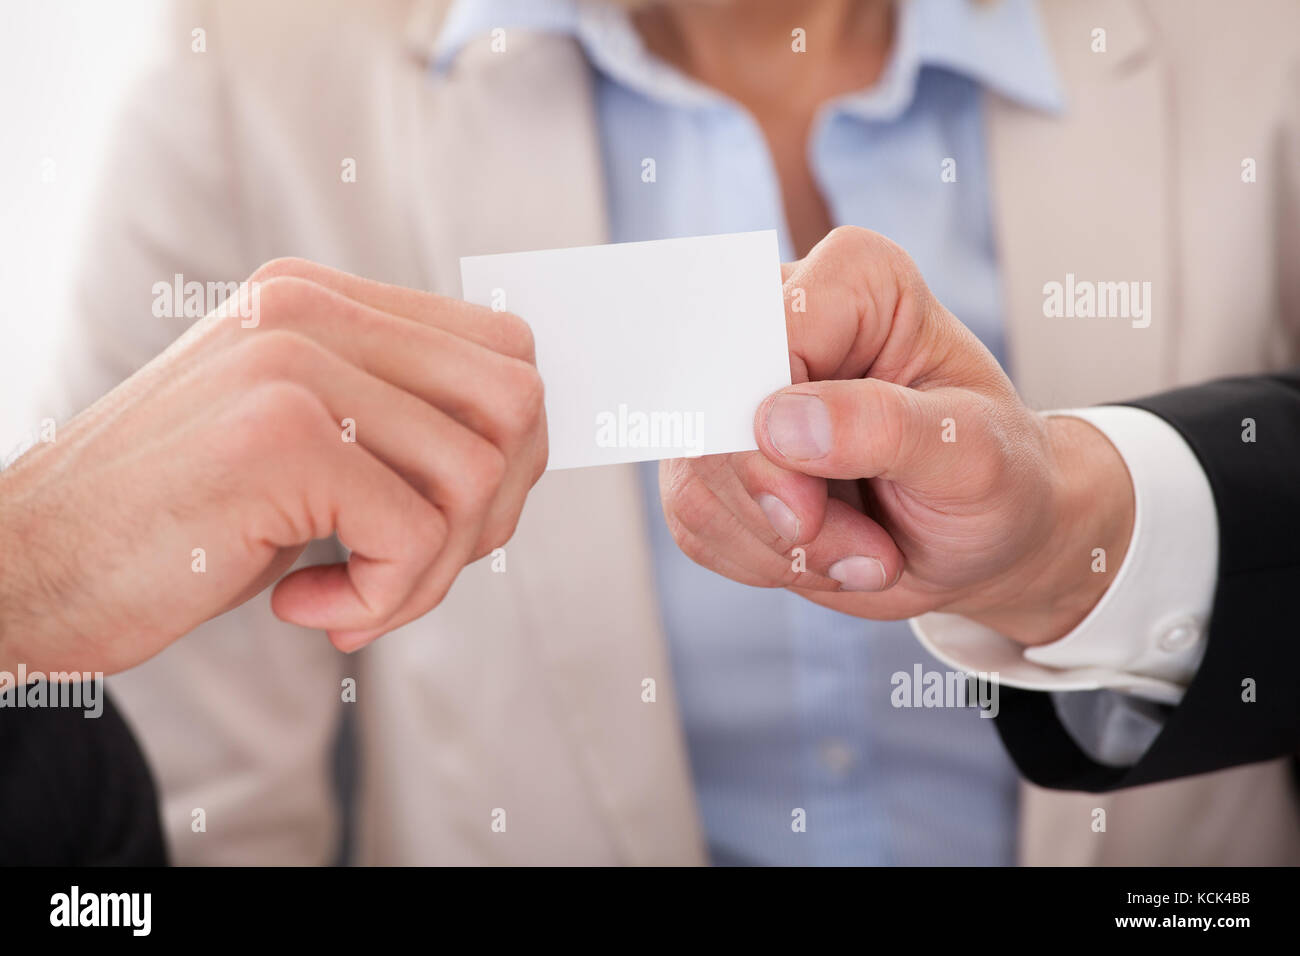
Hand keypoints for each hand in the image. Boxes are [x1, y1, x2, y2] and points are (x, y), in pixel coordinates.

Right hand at [0, 258, 546, 672]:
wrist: (27, 569)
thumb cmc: (177, 523)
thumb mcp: (297, 444)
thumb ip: (393, 420)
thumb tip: (524, 447)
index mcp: (322, 299)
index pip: (503, 349)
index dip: (511, 448)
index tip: (451, 520)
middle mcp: (311, 309)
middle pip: (516, 400)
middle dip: (494, 509)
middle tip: (416, 565)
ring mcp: (294, 365)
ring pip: (478, 475)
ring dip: (433, 572)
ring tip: (355, 601)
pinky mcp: (280, 438)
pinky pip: (418, 536)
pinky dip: (385, 600)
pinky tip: (305, 609)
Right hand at [660, 227, 1133, 644]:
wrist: (986, 537)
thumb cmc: (997, 478)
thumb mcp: (973, 455)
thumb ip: (885, 428)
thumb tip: (776, 424)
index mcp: (853, 282)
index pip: (756, 335)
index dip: (765, 430)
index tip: (811, 509)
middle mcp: (782, 320)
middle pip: (709, 410)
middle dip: (777, 504)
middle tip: (864, 550)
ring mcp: (739, 392)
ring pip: (694, 476)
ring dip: (778, 543)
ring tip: (862, 552)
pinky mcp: (718, 456)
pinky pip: (694, 518)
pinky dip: (760, 559)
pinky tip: (823, 554)